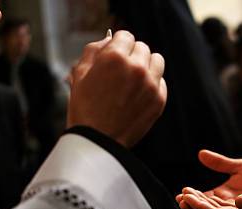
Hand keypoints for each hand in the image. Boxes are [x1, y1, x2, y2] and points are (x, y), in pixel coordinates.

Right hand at [67, 30, 166, 147]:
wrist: (98, 141)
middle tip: (122, 69)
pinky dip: (152, 84)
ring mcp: (151, 85)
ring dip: (147, 65)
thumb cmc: (85, 107)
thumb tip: (109, 40)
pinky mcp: (159, 100)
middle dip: (132, 54)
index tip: (116, 53)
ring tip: (135, 78)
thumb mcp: (79, 73)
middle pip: (142, 47)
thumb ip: (94, 50)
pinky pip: (161, 81)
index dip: (118, 44)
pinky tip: (139, 93)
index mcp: (115, 57)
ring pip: (157, 60)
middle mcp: (137, 68)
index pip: (126, 36)